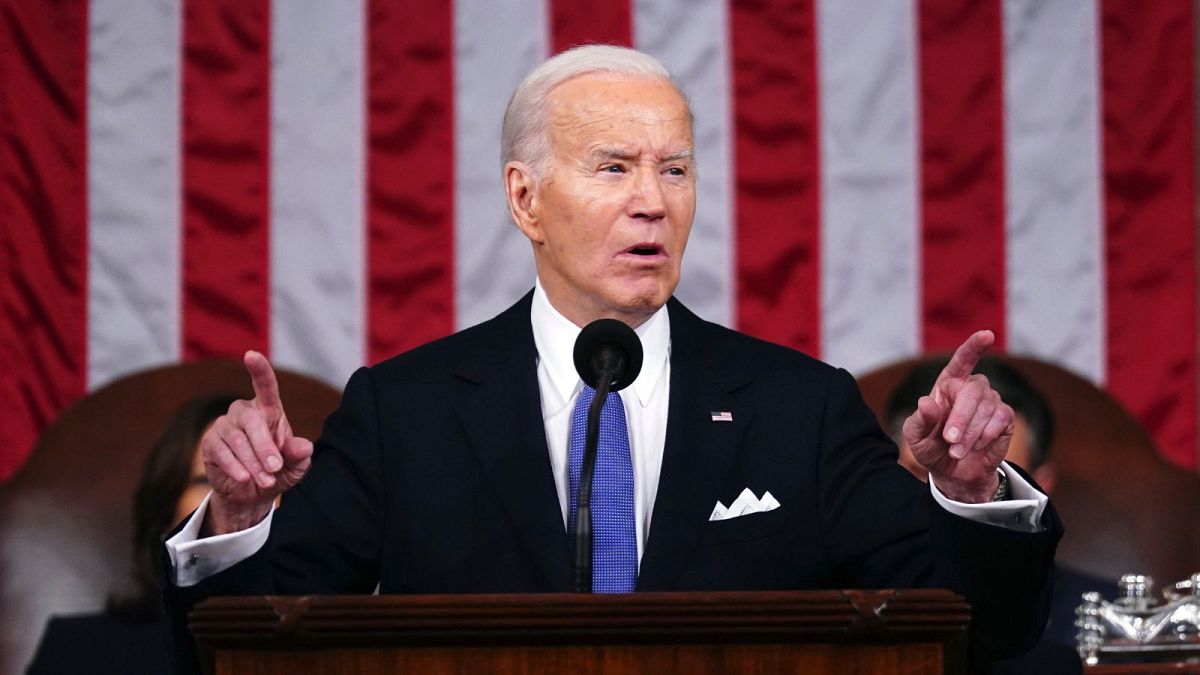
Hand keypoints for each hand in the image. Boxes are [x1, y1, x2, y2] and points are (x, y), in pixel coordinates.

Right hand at [200, 351, 312, 534]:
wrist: (252, 493)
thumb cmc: (276, 471)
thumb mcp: (295, 466)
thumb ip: (299, 456)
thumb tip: (304, 446)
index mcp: (268, 410)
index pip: (265, 386)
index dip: (259, 370)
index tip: (251, 355)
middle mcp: (244, 411)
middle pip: (252, 421)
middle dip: (265, 447)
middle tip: (275, 469)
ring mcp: (225, 425)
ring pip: (238, 440)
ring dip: (253, 463)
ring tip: (266, 481)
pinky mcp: (210, 442)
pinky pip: (222, 452)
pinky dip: (236, 467)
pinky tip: (244, 478)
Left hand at [901, 331, 1012, 502]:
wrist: (953, 472)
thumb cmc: (932, 447)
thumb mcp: (917, 437)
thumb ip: (920, 420)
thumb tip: (926, 402)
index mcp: (947, 385)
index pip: (962, 360)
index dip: (974, 346)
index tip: (987, 335)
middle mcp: (970, 388)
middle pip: (972, 390)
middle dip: (961, 417)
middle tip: (950, 440)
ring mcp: (990, 401)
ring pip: (987, 407)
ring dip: (971, 433)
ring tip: (958, 450)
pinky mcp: (1005, 418)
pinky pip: (1001, 419)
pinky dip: (987, 435)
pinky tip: (978, 446)